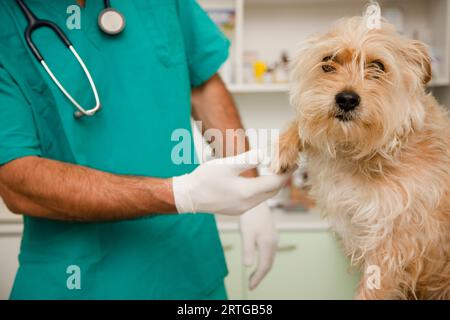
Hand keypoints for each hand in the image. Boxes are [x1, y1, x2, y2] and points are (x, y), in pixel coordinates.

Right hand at [172, 150, 288, 215]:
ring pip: (265, 197)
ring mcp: (242, 209)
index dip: (286, 172)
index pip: (276, 183)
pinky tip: (259, 181)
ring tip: (275, 170)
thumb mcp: (227, 164)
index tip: (293, 162)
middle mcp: (248, 204)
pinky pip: (256, 200)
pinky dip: (262, 190)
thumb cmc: (205, 178)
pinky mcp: (236, 210)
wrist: (188, 196)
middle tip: (287, 164)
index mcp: (248, 192)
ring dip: (272, 185)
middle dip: (282, 178)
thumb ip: (248, 159)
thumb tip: (266, 154)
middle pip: (273, 191)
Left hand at [240, 202, 277, 289]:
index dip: (258, 278)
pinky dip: (264, 259)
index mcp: (268, 244)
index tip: (251, 286)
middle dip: (261, 275)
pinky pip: (269, 251)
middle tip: (252, 284)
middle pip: (269, 263)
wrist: (257, 200)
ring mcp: (274, 237)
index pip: (265, 266)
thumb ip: (248, 249)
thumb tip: (248, 266)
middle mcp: (273, 242)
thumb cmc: (250, 216)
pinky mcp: (271, 233)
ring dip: (263, 267)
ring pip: (270, 257)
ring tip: (254, 275)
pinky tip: (258, 259)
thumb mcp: (246, 233)